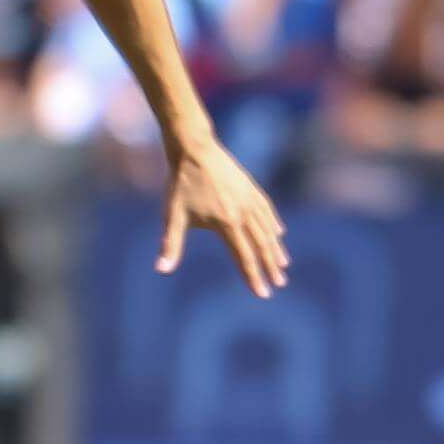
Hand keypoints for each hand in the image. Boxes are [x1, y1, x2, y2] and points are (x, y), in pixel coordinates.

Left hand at [159, 140, 288, 297]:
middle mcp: (243, 213)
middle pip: (261, 246)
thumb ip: (170, 244)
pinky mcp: (250, 188)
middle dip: (270, 267)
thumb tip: (161, 269)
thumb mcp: (172, 215)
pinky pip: (266, 210)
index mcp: (226, 223)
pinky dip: (273, 224)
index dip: (253, 277)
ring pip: (267, 229)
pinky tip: (277, 233)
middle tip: (279, 284)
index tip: (262, 294)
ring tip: (282, 264)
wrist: (194, 149)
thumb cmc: (180, 184)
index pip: (243, 257)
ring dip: (275, 248)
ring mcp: (249, 199)